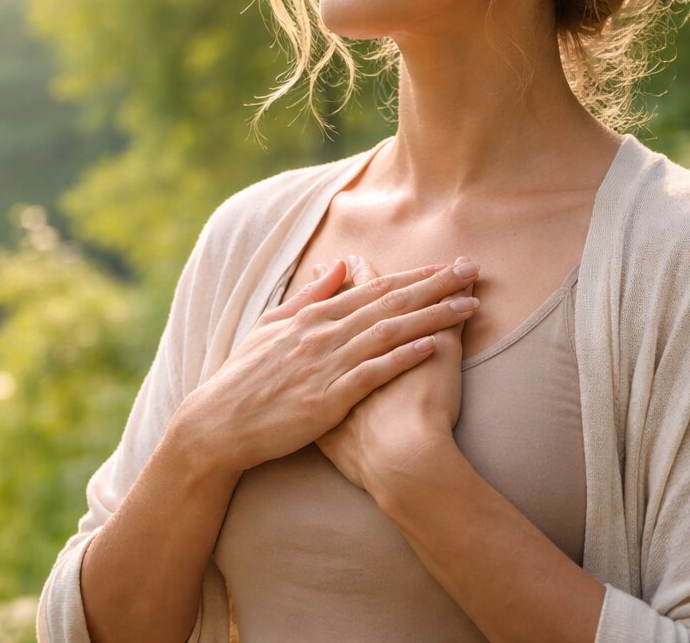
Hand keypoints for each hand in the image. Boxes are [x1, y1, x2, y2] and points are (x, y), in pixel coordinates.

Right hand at [174, 258, 481, 475]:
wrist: (218, 423)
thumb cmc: (243, 378)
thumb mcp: (271, 327)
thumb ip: (308, 297)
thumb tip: (338, 267)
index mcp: (312, 316)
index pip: (373, 287)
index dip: (414, 275)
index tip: (447, 265)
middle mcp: (323, 333)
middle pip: (389, 302)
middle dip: (434, 285)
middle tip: (472, 270)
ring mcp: (326, 364)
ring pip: (389, 332)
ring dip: (432, 316)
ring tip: (468, 305)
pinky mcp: (328, 397)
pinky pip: (374, 372)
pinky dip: (405, 357)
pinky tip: (435, 346)